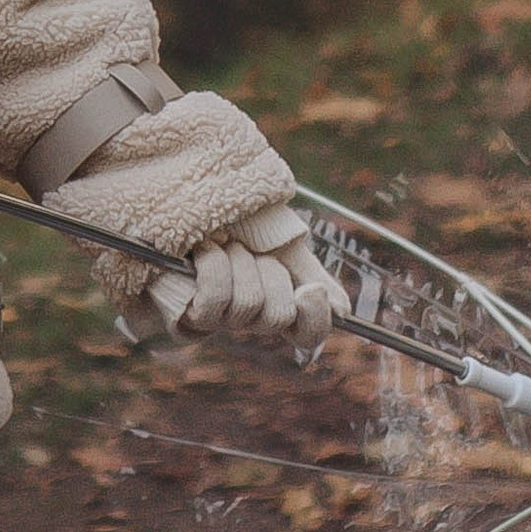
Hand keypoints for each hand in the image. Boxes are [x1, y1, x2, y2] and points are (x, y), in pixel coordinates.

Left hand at [149, 206, 334, 350]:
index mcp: (278, 299)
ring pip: (247, 305)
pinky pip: (214, 302)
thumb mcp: (280, 238)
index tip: (310, 290)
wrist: (190, 198)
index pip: (308, 333)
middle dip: (267, 272)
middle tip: (251, 249)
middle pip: (278, 316)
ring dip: (238, 262)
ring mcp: (220, 320)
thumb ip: (310, 271)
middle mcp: (251, 316)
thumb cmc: (236, 219)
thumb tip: (342, 311)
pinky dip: (212, 265)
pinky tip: (203, 251)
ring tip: (222, 242)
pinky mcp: (188, 316)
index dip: (314, 319)